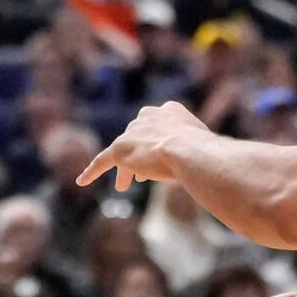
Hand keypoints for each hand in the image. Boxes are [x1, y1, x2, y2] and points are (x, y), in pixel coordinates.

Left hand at [80, 100, 211, 193]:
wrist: (190, 152)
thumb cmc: (206, 153)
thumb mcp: (206, 147)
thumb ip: (200, 150)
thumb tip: (215, 164)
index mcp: (169, 110)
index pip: (158, 125)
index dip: (157, 142)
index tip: (160, 155)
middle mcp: (148, 116)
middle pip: (138, 137)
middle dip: (140, 154)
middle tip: (142, 175)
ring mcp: (132, 132)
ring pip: (124, 152)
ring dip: (126, 169)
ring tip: (125, 186)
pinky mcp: (119, 150)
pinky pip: (101, 161)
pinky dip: (91, 171)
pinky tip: (82, 182)